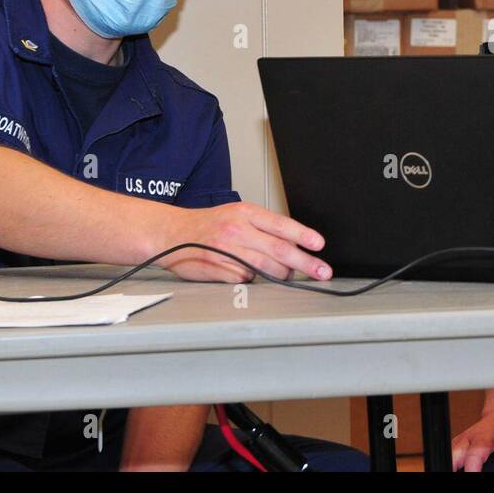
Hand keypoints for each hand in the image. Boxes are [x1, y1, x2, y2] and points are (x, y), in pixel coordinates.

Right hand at [159, 201, 330, 282]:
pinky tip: (247, 273)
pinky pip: (245, 279)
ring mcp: (226, 251)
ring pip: (266, 268)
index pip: (282, 225)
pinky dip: (252, 279)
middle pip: (280, 250)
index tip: (319, 245)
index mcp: (245, 213)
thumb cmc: (210, 225)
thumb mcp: (238, 214)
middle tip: (322, 271)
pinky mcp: (217, 269)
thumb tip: (294, 243)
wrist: (171, 232)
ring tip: (286, 275)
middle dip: (305, 263)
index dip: (304, 235)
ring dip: (281, 275)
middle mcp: (237, 230)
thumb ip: (264, 228)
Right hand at [452, 410, 493, 471]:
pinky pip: (449, 454)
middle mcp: (469, 438)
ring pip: (449, 454)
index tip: (475, 475)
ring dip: (453, 466)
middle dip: (454, 468)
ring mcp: (461, 440)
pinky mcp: (457, 443)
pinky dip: (453, 463)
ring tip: (460, 473)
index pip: (473, 455)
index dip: (472, 469)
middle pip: (453, 455)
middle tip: (465, 477)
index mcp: (484, 437)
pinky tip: (459, 469)